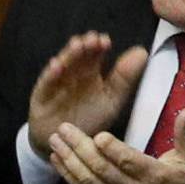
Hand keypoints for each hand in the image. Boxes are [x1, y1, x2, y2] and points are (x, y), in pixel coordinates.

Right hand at [25, 32, 146, 157]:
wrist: (66, 143)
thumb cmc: (90, 119)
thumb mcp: (112, 100)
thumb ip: (125, 78)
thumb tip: (142, 52)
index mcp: (91, 72)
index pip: (95, 54)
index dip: (100, 46)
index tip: (105, 41)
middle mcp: (73, 74)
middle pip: (78, 56)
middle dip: (85, 46)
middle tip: (92, 39)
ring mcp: (57, 83)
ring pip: (63, 65)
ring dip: (69, 55)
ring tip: (77, 45)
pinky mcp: (42, 95)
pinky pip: (46, 83)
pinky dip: (51, 74)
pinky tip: (57, 66)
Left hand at [47, 110, 184, 183]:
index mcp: (153, 176)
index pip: (130, 163)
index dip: (113, 150)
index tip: (98, 135)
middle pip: (102, 170)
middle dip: (80, 149)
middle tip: (64, 129)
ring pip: (88, 181)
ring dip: (68, 161)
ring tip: (55, 141)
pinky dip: (68, 175)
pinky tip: (56, 159)